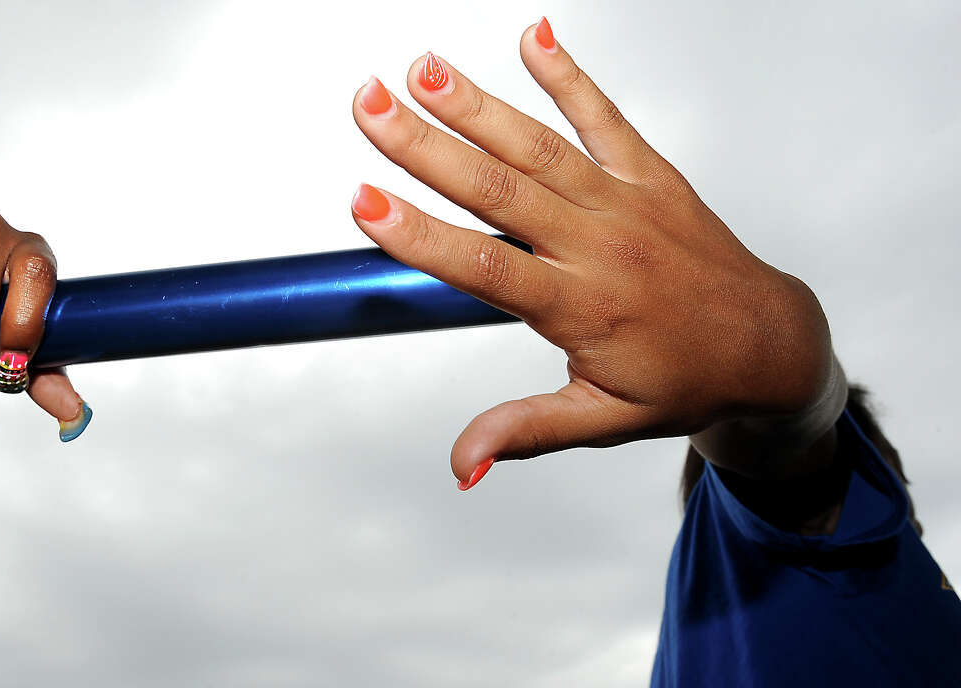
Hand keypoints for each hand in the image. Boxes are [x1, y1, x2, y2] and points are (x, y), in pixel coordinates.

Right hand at [349, 19, 834, 487]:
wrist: (768, 343)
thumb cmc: (683, 382)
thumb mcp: (604, 422)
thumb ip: (526, 430)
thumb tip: (462, 465)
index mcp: (580, 308)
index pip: (486, 268)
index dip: (421, 235)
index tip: (364, 201)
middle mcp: (599, 245)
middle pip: (499, 191)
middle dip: (426, 146)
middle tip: (367, 105)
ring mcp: (625, 201)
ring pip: (541, 146)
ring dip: (479, 104)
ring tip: (423, 68)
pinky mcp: (649, 173)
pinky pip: (605, 116)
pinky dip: (569, 76)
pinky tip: (533, 35)